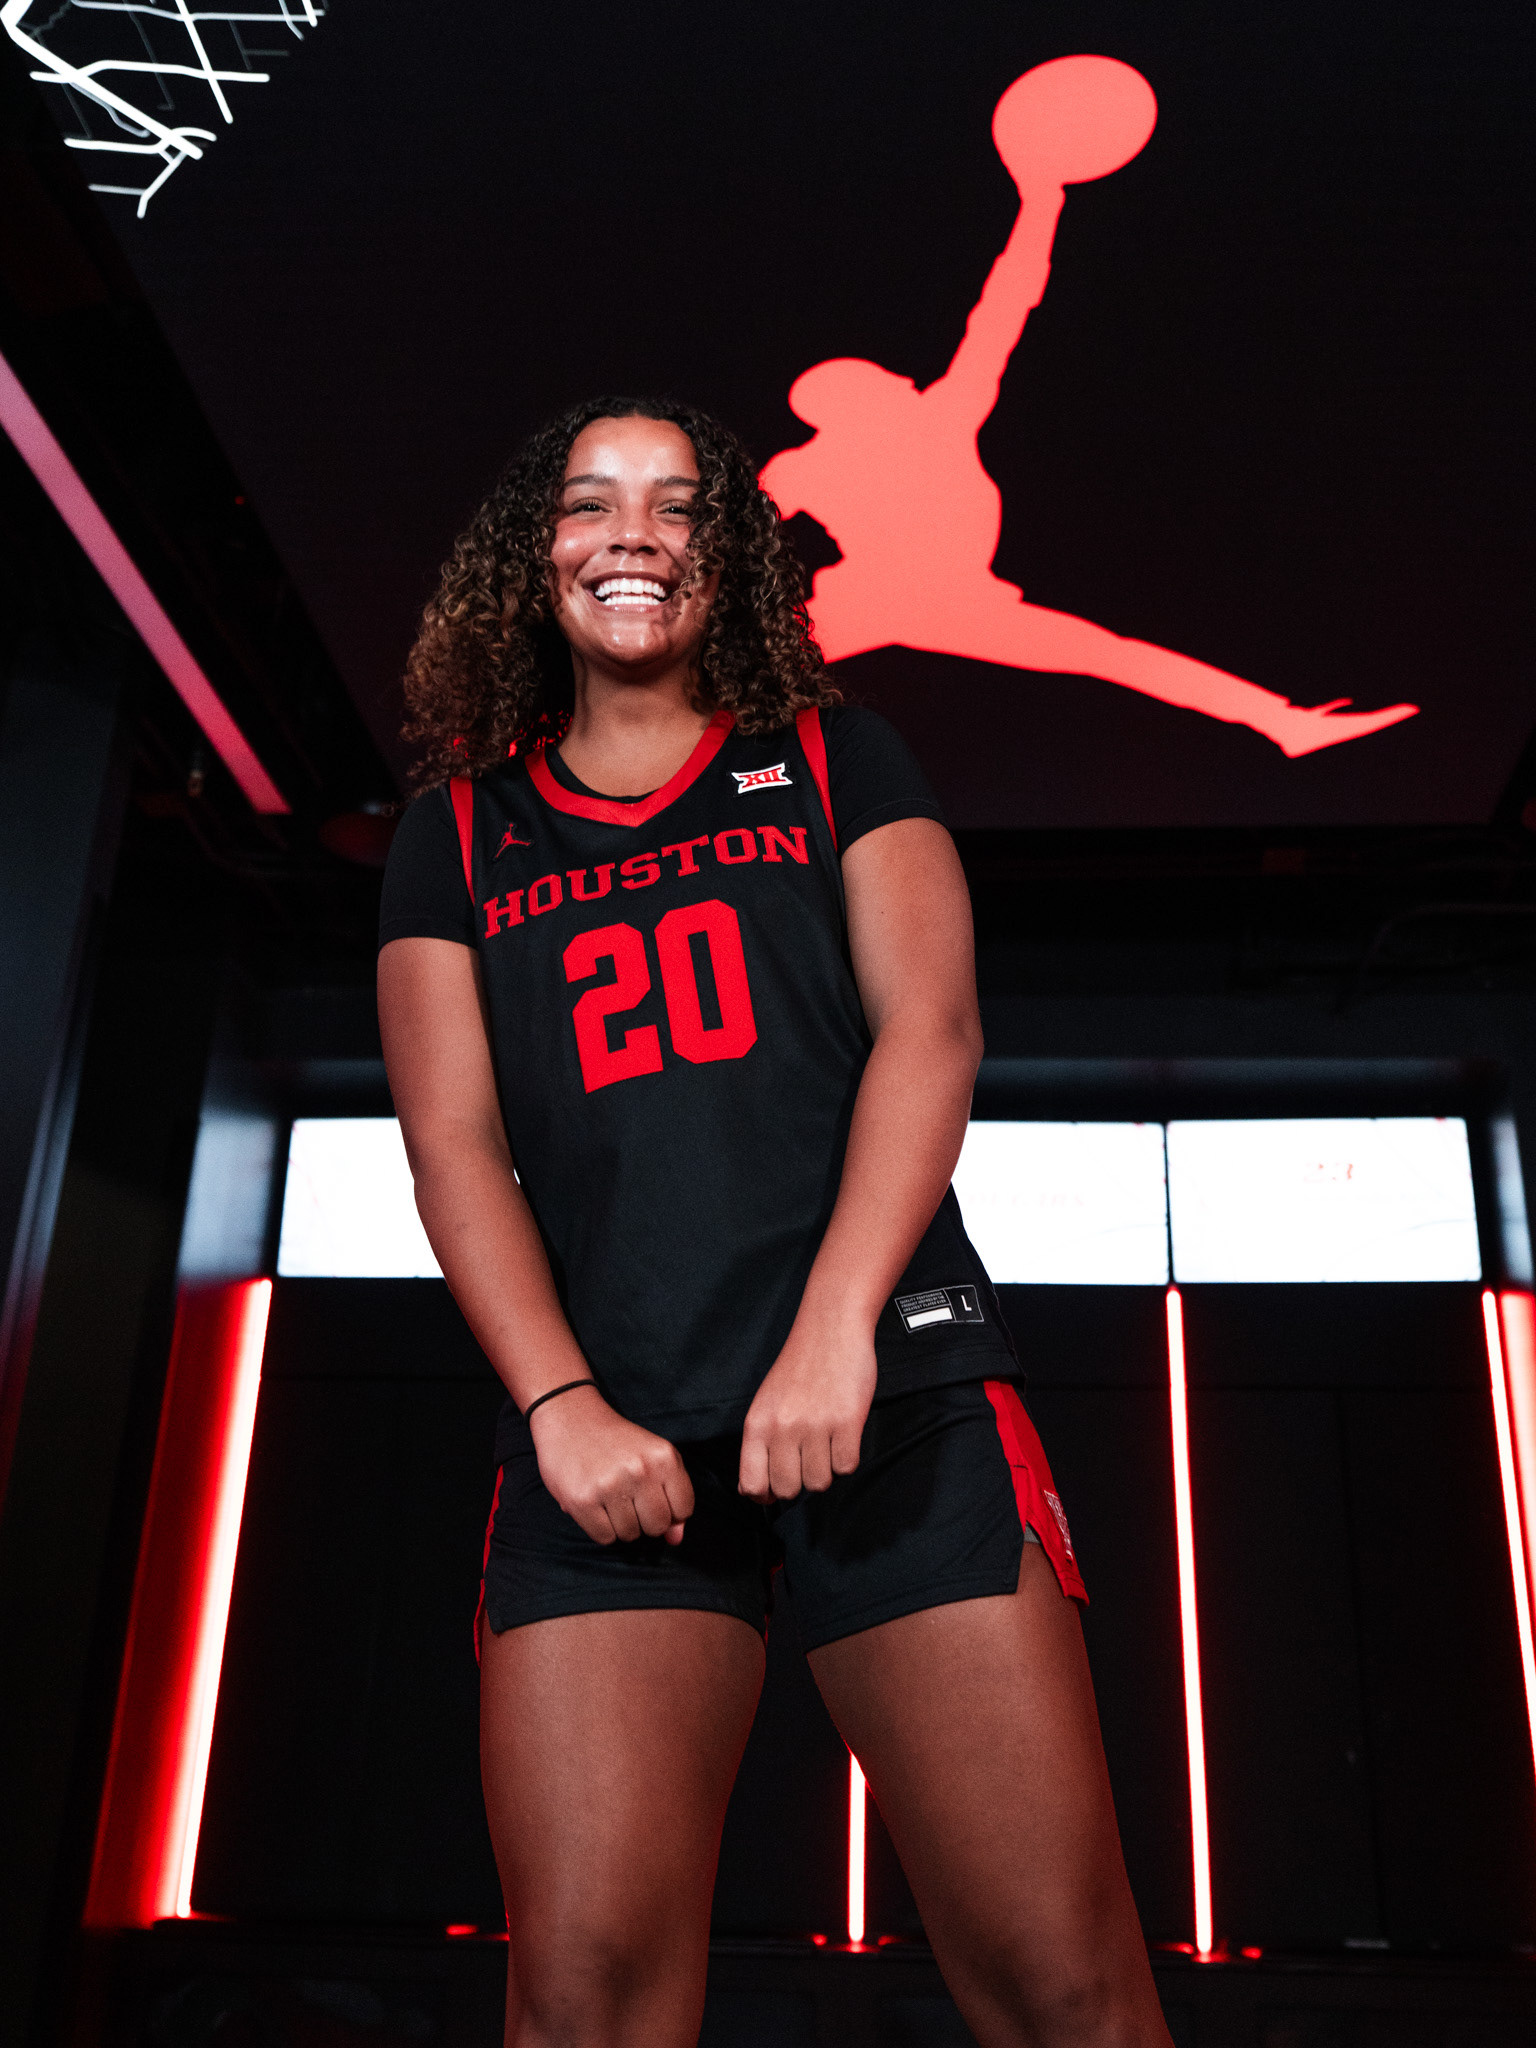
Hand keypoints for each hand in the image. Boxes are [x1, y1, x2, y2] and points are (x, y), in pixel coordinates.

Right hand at [530, 1388, 693, 1544]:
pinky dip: (600, 1528)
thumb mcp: (652, 1457)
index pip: (683, 1510)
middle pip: (657, 1527)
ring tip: (609, 1498)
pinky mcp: (583, 1500)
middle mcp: (641, 1470)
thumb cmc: (616, 1442)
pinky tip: (595, 1505)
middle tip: (629, 1498)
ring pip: (630, 1535)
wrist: (570, 1416)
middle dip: (645, 1520)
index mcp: (664, 1457)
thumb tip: (675, 1540)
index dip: (670, 1511)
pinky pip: (604, 1538)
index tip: (654, 1498)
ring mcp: (611, 1485)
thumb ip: (671, 1496)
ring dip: (620, 1524)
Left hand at [738, 1315, 875, 1503]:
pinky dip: (847, 1458)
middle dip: (800, 1481)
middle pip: (788, 1489)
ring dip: (826, 1469)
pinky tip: (843, 1435)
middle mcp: (782, 1427)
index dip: (766, 1495)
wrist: (830, 1329)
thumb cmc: (799, 1369)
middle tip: (809, 1457)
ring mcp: (815, 1425)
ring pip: (819, 1482)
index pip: (752, 1485)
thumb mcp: (765, 1404)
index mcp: (756, 1424)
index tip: (777, 1487)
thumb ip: (759, 1446)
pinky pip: (847, 1467)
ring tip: (827, 1442)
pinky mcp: (847, 1421)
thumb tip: (756, 1492)